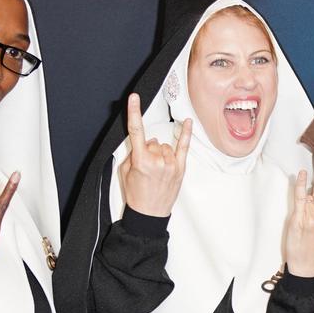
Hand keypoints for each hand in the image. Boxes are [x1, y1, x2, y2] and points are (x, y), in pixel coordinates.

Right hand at [117, 93, 190, 217]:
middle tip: (145, 167)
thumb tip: (143, 142)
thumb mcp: (125, 172)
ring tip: (156, 170)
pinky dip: (186, 133)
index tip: (134, 98)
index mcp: (141, 161)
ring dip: (160, 152)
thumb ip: (133, 154)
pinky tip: (188, 122)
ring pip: (164, 146)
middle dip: (147, 149)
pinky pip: (183, 146)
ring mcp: (171, 164)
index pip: (136, 131)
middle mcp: (157, 161)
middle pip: (152, 141)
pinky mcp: (180, 168)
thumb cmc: (136, 194)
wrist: (149, 214)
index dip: (134, 112)